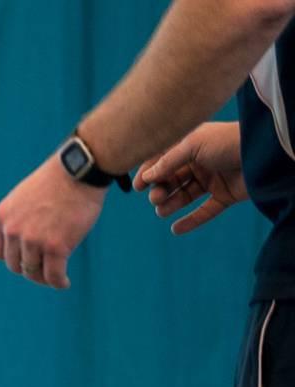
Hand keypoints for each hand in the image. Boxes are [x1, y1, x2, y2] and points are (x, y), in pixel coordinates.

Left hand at [0, 153, 107, 288]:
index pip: (0, 252)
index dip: (14, 259)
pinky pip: (54, 275)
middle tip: (45, 270)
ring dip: (45, 278)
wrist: (79, 170)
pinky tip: (64, 283)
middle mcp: (13, 231)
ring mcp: (33, 240)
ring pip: (33, 272)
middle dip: (30, 269)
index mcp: (1, 218)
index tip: (27, 260)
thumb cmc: (56, 182)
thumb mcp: (23, 198)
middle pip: (16, 265)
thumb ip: (17, 219)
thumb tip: (22, 245)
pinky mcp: (56, 247)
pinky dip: (59, 283)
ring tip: (55, 277)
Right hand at [134, 121, 245, 235]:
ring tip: (162, 211)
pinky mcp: (225, 196)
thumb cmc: (227, 142)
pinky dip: (191, 221)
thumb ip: (167, 161)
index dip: (149, 173)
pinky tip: (176, 229)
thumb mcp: (193, 145)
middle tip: (156, 198)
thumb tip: (146, 177)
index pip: (163, 160)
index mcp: (191, 146)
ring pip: (185, 196)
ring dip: (171, 204)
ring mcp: (213, 180)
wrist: (262, 153)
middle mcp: (201, 162)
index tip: (138, 187)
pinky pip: (205, 211)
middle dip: (160, 190)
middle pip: (172, 179)